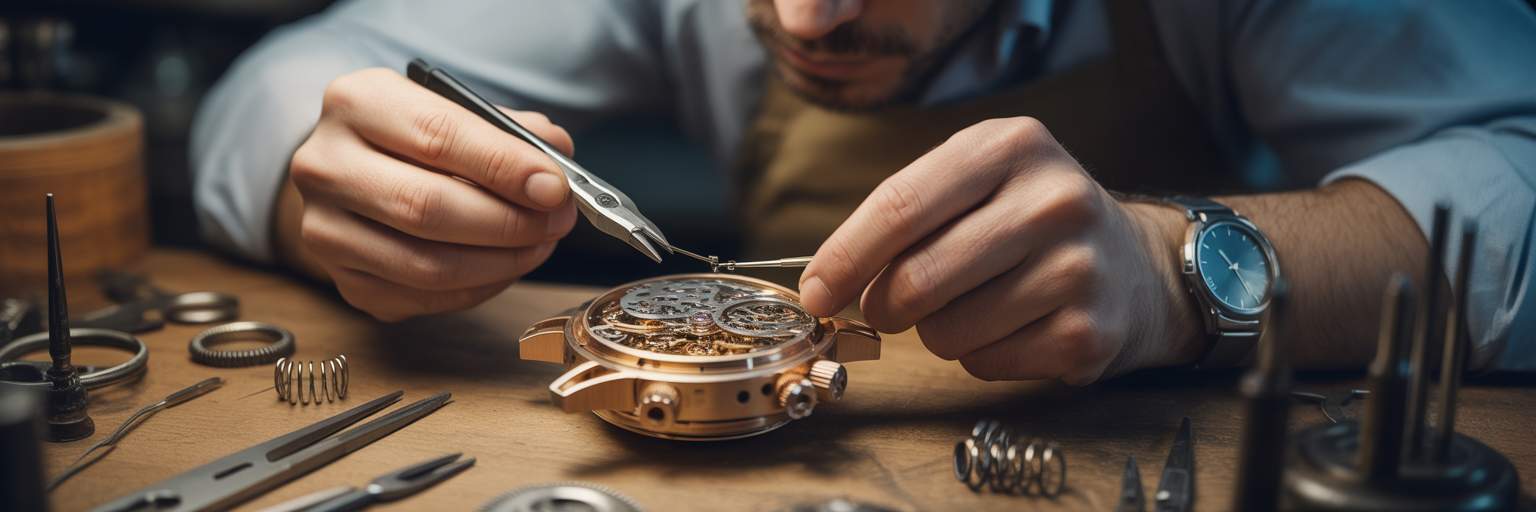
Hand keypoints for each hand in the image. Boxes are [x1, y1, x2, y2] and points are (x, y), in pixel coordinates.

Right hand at [288, 68, 577, 320]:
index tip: (555, 187)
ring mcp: (325, 230)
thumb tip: (558, 163)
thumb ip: (510, 130)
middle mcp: (325, 165)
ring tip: (540, 244)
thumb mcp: (456, 111)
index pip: (438, 137)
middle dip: (509, 221)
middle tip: (557, 221)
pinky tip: (506, 266)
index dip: (504, 167)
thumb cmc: (415, 141)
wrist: (353, 173)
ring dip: (501, 262)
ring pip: (427, 265)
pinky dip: (479, 288)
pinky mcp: (344, 282)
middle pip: (427, 207)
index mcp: (356, 103)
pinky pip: (424, 297)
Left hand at [797, 117, 1201, 383]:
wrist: (1135, 264)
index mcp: (1013, 146)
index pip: (900, 206)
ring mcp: (1077, 269)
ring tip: (975, 304)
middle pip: (917, 278)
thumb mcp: (977, 180)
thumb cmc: (1028, 220)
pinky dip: (978, 355)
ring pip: (946, 331)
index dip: (844, 258)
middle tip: (890, 307)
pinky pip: (983, 363)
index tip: (816, 292)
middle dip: (884, 305)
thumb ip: (904, 214)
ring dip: (937, 332)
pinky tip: (1011, 328)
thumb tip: (825, 281)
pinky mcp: (1087, 333)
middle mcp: (1053, 200)